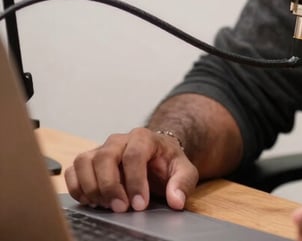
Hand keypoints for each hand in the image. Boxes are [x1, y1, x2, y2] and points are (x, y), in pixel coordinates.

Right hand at [64, 127, 198, 212]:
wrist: (155, 156)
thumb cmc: (166, 163)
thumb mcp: (183, 170)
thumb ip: (182, 182)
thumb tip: (176, 201)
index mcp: (143, 137)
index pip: (134, 155)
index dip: (135, 181)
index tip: (139, 205)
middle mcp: (119, 140)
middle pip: (105, 157)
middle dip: (110, 186)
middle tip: (121, 209)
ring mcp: (101, 149)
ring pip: (84, 162)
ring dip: (91, 187)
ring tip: (106, 205)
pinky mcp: (88, 161)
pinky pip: (73, 171)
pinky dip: (76, 188)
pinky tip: (91, 201)